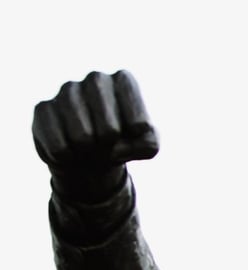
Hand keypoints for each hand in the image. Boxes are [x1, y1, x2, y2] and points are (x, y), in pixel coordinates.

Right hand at [33, 70, 157, 182]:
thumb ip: (148, 145)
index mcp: (124, 81)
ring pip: (82, 138)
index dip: (135, 141)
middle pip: (109, 131)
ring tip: (89, 144)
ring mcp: (68, 90)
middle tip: (107, 141)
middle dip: (110, 146)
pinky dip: (68, 157)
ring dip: (88, 151)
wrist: (91, 152)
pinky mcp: (43, 107)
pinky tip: (69, 147)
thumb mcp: (148, 145)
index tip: (131, 133)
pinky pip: (59, 147)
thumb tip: (115, 147)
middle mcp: (96, 78)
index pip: (139, 124)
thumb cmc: (125, 142)